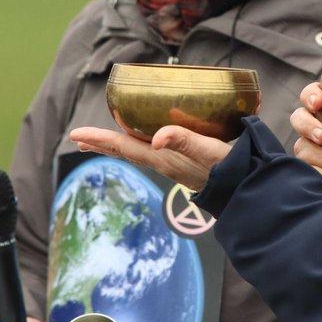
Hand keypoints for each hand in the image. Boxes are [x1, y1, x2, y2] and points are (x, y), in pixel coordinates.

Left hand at [69, 125, 230, 190]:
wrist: (245, 188)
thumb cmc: (229, 167)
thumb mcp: (207, 149)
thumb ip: (184, 140)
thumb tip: (156, 138)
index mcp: (162, 158)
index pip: (123, 146)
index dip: (100, 138)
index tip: (76, 134)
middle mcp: (162, 163)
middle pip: (124, 151)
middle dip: (101, 143)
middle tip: (79, 137)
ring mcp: (171, 165)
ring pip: (135, 152)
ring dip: (116, 145)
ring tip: (100, 141)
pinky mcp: (181, 164)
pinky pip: (150, 153)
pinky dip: (136, 145)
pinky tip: (142, 141)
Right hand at [291, 84, 321, 233]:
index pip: (320, 99)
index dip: (313, 95)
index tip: (318, 102)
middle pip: (300, 118)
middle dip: (308, 126)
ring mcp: (319, 158)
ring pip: (301, 146)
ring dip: (321, 158)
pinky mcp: (314, 177)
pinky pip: (303, 170)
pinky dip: (318, 175)